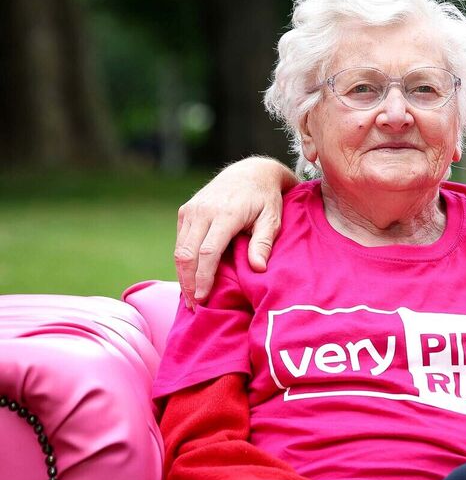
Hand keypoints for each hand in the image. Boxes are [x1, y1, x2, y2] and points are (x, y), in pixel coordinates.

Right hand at [174, 157, 293, 305]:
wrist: (250, 172)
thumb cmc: (266, 200)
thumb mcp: (272, 219)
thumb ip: (263, 243)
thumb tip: (258, 268)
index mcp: (225, 214)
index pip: (207, 252)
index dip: (203, 278)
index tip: (203, 298)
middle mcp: (203, 211)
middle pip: (187, 253)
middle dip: (188, 283)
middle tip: (194, 306)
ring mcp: (191, 210)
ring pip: (179, 249)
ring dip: (182, 275)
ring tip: (191, 298)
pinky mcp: (185, 211)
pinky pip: (180, 242)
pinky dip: (182, 262)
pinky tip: (190, 279)